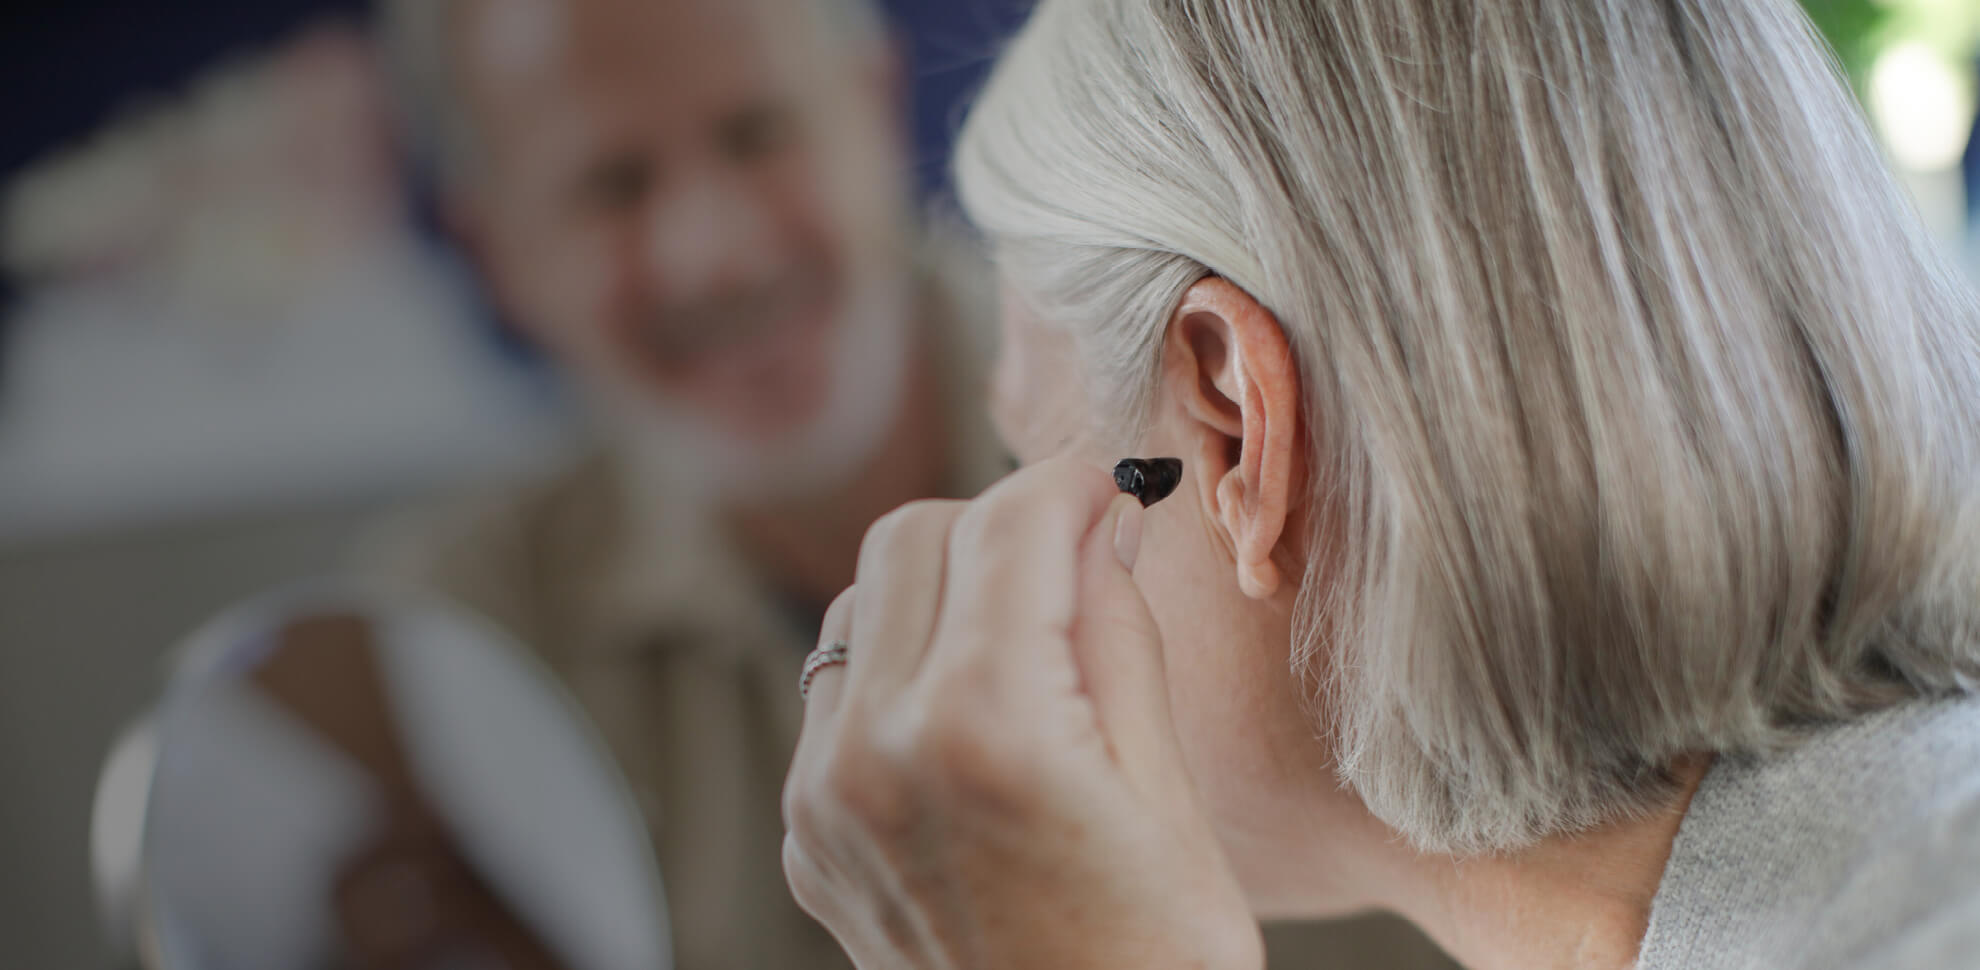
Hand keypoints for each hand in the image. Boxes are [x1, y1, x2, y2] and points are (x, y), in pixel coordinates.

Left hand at [781, 457, 1263, 969]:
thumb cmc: (1155, 967)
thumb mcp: (1171, 794)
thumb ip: (1118, 636)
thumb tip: (1101, 524)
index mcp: (982, 727)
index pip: (1007, 522)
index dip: (1070, 485)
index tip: (1112, 491)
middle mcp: (874, 750)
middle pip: (913, 536)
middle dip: (999, 524)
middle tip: (1075, 563)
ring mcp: (825, 798)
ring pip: (862, 604)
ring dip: (941, 591)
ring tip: (1026, 645)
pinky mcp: (809, 836)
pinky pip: (837, 694)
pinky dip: (899, 671)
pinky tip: (974, 722)